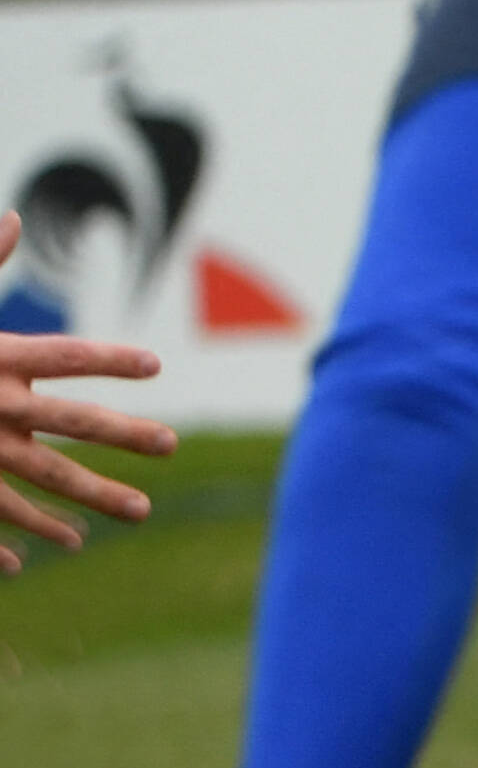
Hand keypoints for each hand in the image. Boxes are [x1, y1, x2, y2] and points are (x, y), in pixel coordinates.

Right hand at [0, 208, 174, 572]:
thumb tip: (10, 217)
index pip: (62, 356)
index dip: (107, 358)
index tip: (152, 363)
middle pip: (71, 423)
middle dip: (124, 436)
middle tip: (172, 445)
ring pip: (44, 478)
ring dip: (92, 498)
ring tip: (140, 511)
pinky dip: (19, 536)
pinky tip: (52, 550)